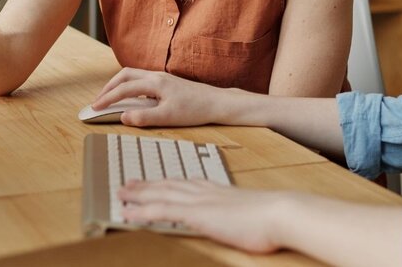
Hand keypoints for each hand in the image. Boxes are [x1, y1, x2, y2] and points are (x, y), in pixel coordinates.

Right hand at [92, 68, 227, 126]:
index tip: (94, 108)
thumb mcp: (168, 118)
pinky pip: (141, 79)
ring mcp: (162, 77)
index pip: (123, 89)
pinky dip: (130, 85)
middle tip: (99, 101)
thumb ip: (144, 117)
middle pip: (124, 75)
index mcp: (155, 83)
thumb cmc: (195, 110)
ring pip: (133, 75)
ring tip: (111, 98)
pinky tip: (132, 98)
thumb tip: (123, 117)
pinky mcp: (167, 81)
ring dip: (119, 85)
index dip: (107, 98)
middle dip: (109, 87)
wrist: (217, 102)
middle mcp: (156, 76)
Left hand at [119, 180, 288, 253]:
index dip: (167, 182)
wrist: (280, 212)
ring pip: (160, 195)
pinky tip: (128, 213)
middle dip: (147, 185)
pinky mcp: (196, 214)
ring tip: (121, 194)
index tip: (155, 181)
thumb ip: (239, 213)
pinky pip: (161, 211)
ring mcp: (199, 201)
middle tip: (128, 183)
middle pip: (168, 185)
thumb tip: (241, 219)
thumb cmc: (273, 217)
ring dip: (138, 195)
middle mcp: (204, 192)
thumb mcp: (252, 212)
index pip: (186, 183)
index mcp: (218, 190)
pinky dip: (142, 211)